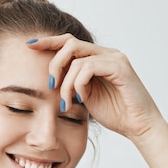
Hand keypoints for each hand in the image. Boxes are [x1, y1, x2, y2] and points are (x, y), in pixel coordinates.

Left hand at [27, 34, 163, 140]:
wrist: (138, 126)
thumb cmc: (115, 113)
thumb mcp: (85, 96)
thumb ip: (72, 82)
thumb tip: (51, 78)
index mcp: (97, 58)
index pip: (69, 41)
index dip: (48, 41)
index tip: (29, 45)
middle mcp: (106, 53)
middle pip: (69, 43)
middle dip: (53, 63)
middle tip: (49, 85)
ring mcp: (114, 58)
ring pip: (77, 58)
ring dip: (65, 82)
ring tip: (65, 101)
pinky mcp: (120, 67)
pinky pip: (89, 67)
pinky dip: (79, 84)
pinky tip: (81, 99)